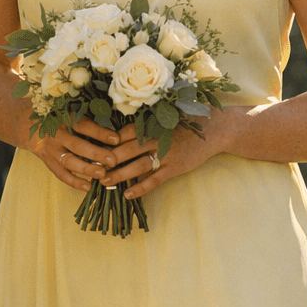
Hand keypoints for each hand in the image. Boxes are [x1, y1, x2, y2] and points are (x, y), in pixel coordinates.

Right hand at [31, 117, 122, 191]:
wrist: (29, 124)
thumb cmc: (59, 117)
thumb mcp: (70, 112)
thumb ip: (89, 120)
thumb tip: (114, 131)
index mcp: (64, 118)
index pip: (84, 126)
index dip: (100, 133)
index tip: (116, 139)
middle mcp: (56, 134)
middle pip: (77, 145)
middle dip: (96, 154)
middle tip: (112, 161)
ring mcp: (51, 149)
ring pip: (69, 161)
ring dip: (86, 169)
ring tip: (102, 174)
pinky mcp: (48, 161)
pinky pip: (61, 174)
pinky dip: (74, 182)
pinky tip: (88, 187)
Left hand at [100, 108, 246, 198]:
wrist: (216, 128)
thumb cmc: (188, 117)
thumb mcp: (167, 111)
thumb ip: (146, 116)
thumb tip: (121, 121)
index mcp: (152, 121)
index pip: (123, 132)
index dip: (106, 141)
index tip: (91, 147)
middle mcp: (157, 137)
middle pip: (125, 150)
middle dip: (107, 160)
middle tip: (90, 167)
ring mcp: (166, 153)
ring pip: (137, 166)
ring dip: (119, 175)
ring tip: (103, 182)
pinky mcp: (175, 167)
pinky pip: (154, 180)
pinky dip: (140, 188)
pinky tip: (127, 194)